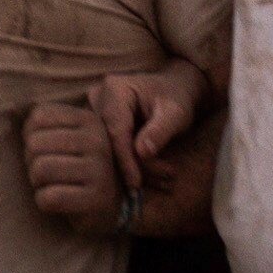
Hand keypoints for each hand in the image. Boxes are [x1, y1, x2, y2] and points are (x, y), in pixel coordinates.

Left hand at [22, 101, 122, 233]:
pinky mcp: (94, 200)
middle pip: (35, 144)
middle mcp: (97, 142)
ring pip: (40, 170)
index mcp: (90, 120)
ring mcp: (99, 171)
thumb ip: (47, 122)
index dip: (31, 136)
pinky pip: (49, 197)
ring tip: (51, 185)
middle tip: (46, 172)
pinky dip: (44, 201)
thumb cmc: (82, 167)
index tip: (45, 150)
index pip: (38, 117)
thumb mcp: (73, 136)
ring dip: (37, 183)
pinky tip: (57, 201)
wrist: (117, 205)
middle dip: (32, 162)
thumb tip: (13, 110)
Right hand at [89, 61, 206, 192]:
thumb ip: (160, 130)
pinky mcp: (99, 127)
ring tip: (165, 178)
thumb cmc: (176, 97)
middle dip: (135, 166)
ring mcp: (96, 113)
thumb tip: (142, 153)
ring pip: (110, 150)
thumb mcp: (175, 112)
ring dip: (136, 168)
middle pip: (109, 142)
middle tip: (163, 179)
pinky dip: (132, 165)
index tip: (136, 183)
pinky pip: (111, 151)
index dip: (125, 159)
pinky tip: (153, 176)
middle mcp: (98, 99)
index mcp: (114, 89)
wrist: (174, 91)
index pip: (115, 130)